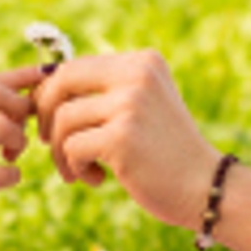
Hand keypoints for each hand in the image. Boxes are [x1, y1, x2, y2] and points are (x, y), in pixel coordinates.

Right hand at [0, 66, 41, 250]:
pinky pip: (0, 173)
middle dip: (20, 107)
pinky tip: (6, 178)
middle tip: (23, 129)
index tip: (45, 75)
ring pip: (1, 128)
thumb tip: (3, 96)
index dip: (20, 76)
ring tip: (12, 155)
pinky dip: (13, 175)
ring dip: (19, 141)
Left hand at [36, 49, 224, 229]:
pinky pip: (72, 148)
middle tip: (46, 142)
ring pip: (62, 119)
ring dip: (59, 151)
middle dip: (43, 114)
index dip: (50, 95)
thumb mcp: (142, 106)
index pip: (74, 66)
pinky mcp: (122, 137)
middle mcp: (137, 74)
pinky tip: (96, 180)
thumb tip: (43, 86)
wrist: (206, 188)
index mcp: (142, 62)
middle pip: (61, 82)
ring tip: (78, 171)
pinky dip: (74, 168)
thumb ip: (107, 90)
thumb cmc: (166, 153)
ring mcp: (131, 104)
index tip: (50, 122)